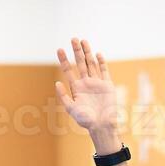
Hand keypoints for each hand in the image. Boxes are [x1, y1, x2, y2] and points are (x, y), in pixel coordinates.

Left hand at [56, 37, 121, 152]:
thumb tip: (57, 82)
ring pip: (91, 64)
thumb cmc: (85, 120)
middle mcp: (86, 83)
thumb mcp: (71, 109)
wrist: (101, 126)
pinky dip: (101, 62)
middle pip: (80, 63)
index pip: (68, 70)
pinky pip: (104, 71)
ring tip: (83, 40)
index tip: (59, 49)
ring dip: (87, 53)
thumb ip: (64, 96)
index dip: (64, 60)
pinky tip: (97, 54)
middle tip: (73, 39)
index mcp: (76, 88)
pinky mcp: (107, 85)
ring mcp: (97, 83)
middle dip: (76, 51)